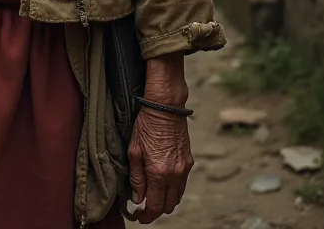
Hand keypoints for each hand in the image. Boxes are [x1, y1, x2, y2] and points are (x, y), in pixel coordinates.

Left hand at [126, 107, 193, 222]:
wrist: (166, 107)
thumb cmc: (147, 125)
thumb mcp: (134, 151)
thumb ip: (137, 178)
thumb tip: (138, 199)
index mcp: (158, 173)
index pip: (154, 207)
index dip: (146, 216)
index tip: (139, 217)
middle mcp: (174, 175)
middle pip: (167, 206)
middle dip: (155, 210)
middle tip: (144, 207)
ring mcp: (184, 169)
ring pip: (176, 197)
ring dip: (165, 200)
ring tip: (153, 194)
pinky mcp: (189, 162)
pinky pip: (182, 184)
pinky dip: (173, 188)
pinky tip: (163, 181)